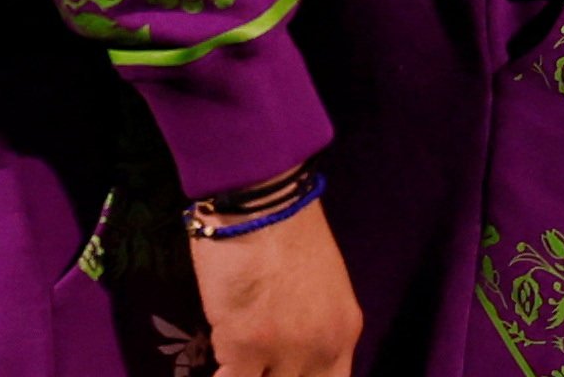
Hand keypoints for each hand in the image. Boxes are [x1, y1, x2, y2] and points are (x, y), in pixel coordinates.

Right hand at [188, 197, 360, 376]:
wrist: (263, 205)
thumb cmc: (289, 236)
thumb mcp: (321, 290)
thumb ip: (312, 329)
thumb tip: (289, 360)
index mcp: (345, 331)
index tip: (281, 372)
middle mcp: (322, 347)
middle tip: (260, 364)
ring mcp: (286, 350)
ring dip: (249, 374)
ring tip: (239, 362)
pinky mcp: (245, 345)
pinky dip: (221, 376)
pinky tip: (219, 364)